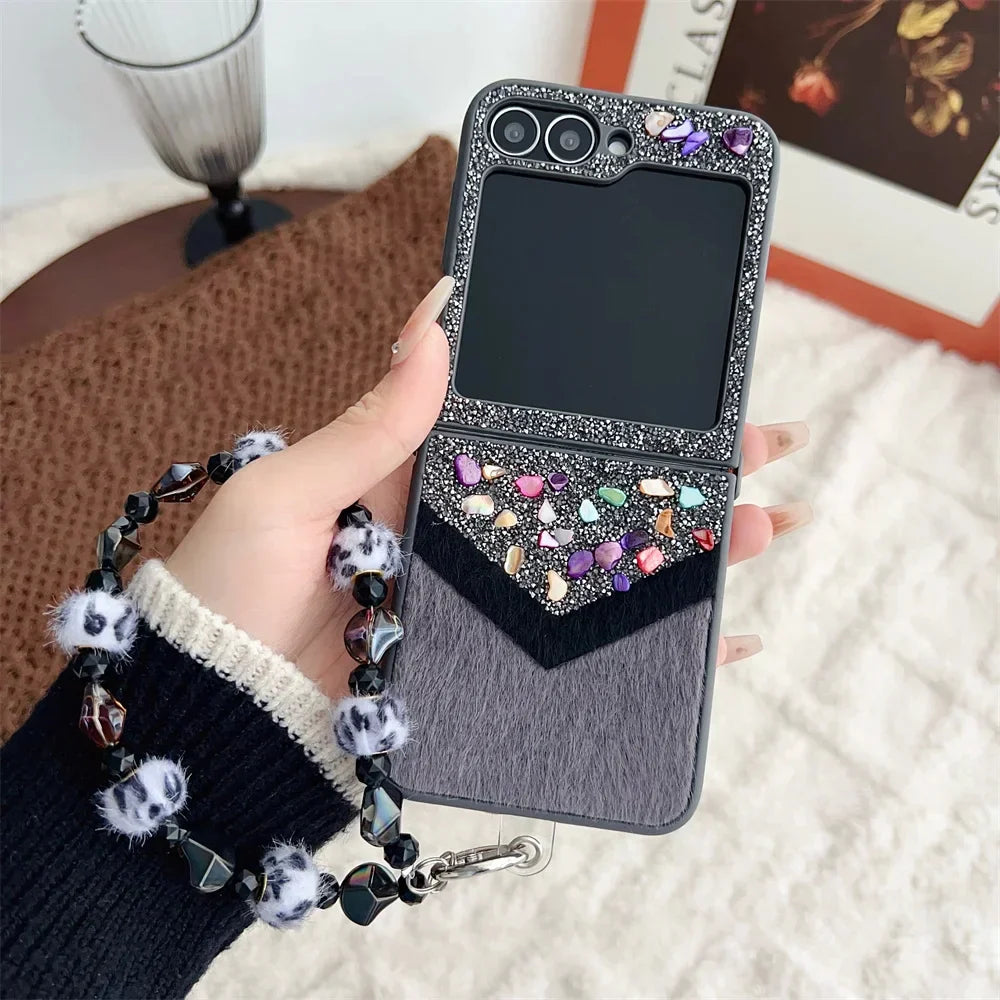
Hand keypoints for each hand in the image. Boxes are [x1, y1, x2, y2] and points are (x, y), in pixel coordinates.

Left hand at [168, 278, 810, 696]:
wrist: (215, 723)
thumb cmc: (226, 601)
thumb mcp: (285, 496)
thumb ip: (366, 424)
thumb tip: (432, 323)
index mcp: (419, 478)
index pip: (528, 425)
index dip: (602, 400)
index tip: (673, 377)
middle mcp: (465, 533)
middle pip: (589, 490)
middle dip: (675, 469)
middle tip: (754, 448)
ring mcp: (487, 601)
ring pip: (605, 562)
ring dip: (688, 544)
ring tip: (760, 526)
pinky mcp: (495, 665)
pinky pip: (590, 651)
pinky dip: (657, 643)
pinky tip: (725, 635)